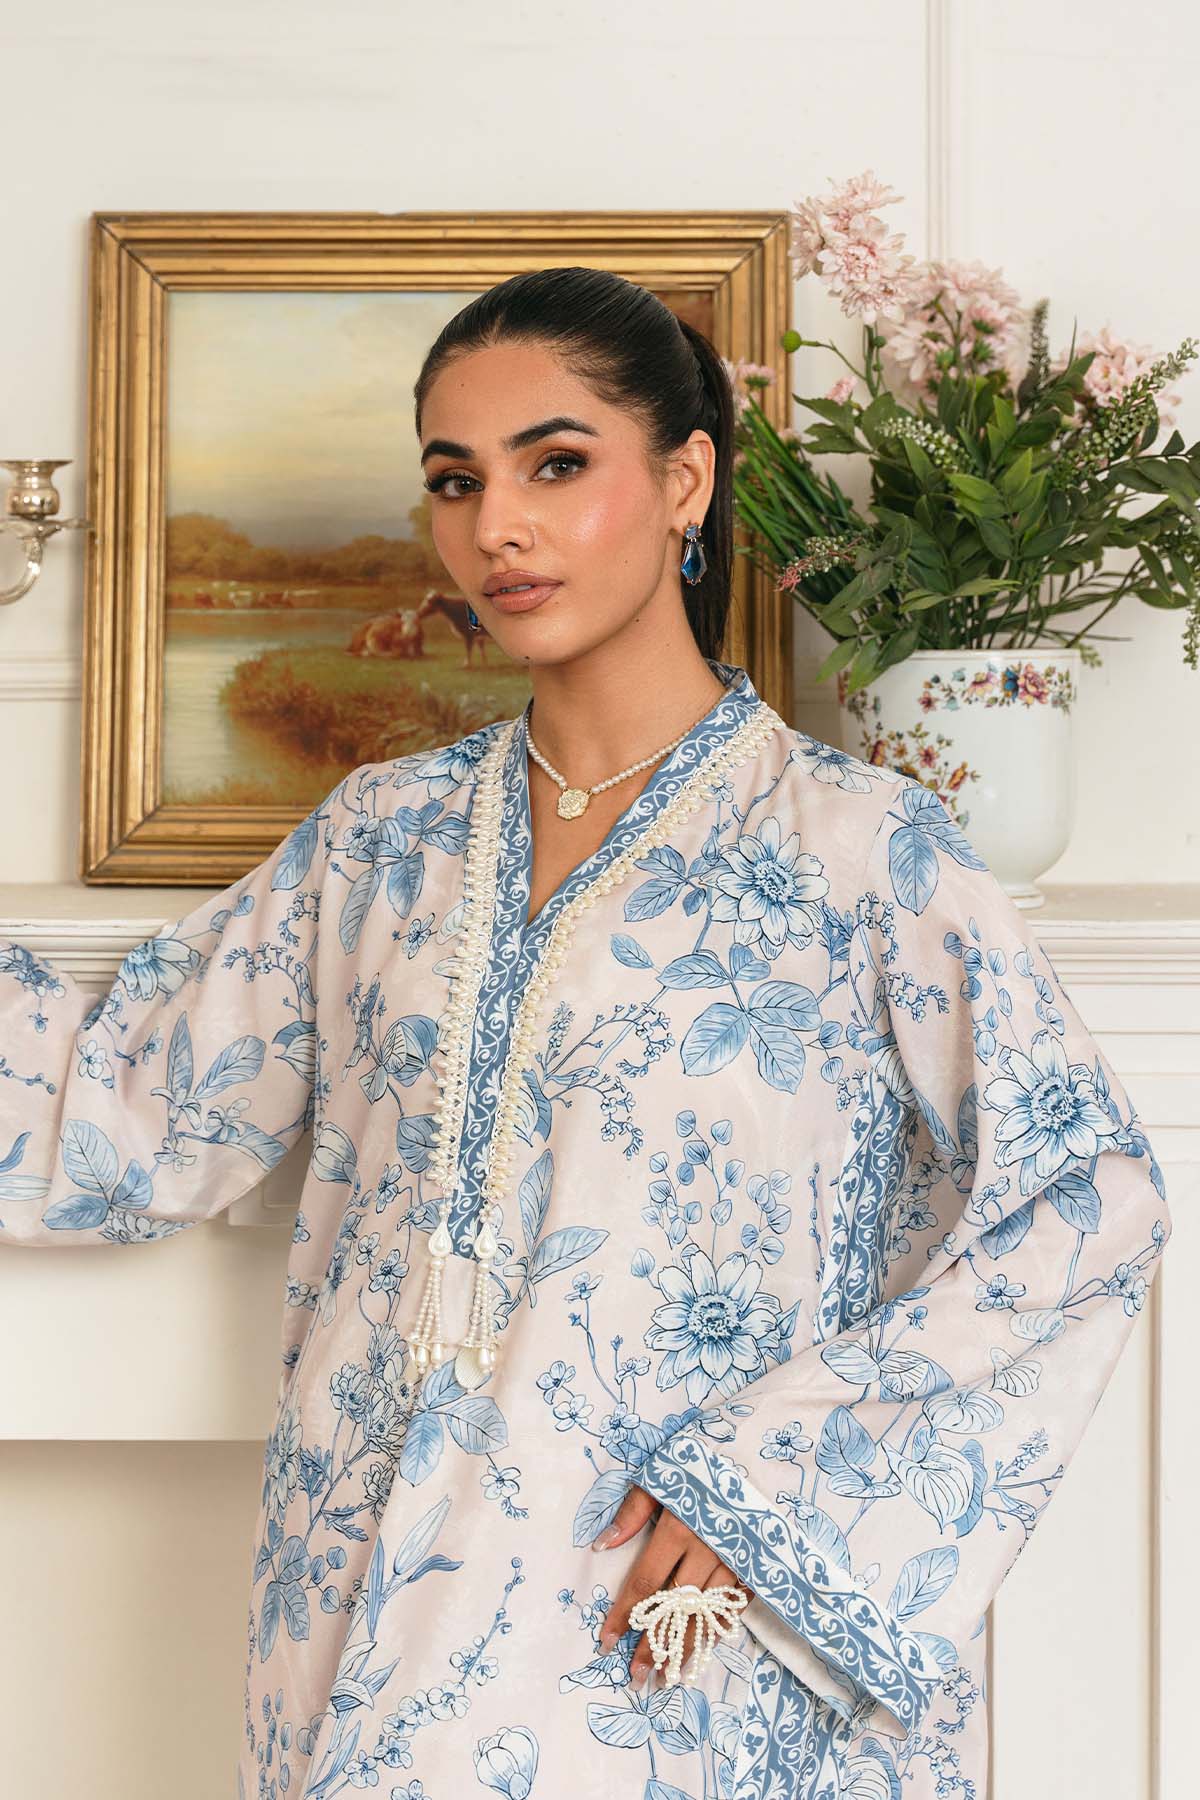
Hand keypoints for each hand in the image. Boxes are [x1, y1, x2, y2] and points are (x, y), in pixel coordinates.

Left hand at [593, 1482, 748, 1683]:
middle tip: (637, 1677)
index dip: (624, 1614)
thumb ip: (632, 1511)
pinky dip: (721, 1629)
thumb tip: (601, 1546)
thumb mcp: (660, 1477)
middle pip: (675, 1609)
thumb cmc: (698, 1466)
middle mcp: (708, 1549)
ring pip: (707, 1614)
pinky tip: (706, 1648)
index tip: (607, 1641)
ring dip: (687, 1647)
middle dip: (655, 1646)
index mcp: (679, 1527)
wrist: (753, 1453)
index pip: (645, 1582)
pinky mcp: (756, 1563)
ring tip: (669, 1676)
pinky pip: (736, 1605)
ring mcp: (735, 1559)